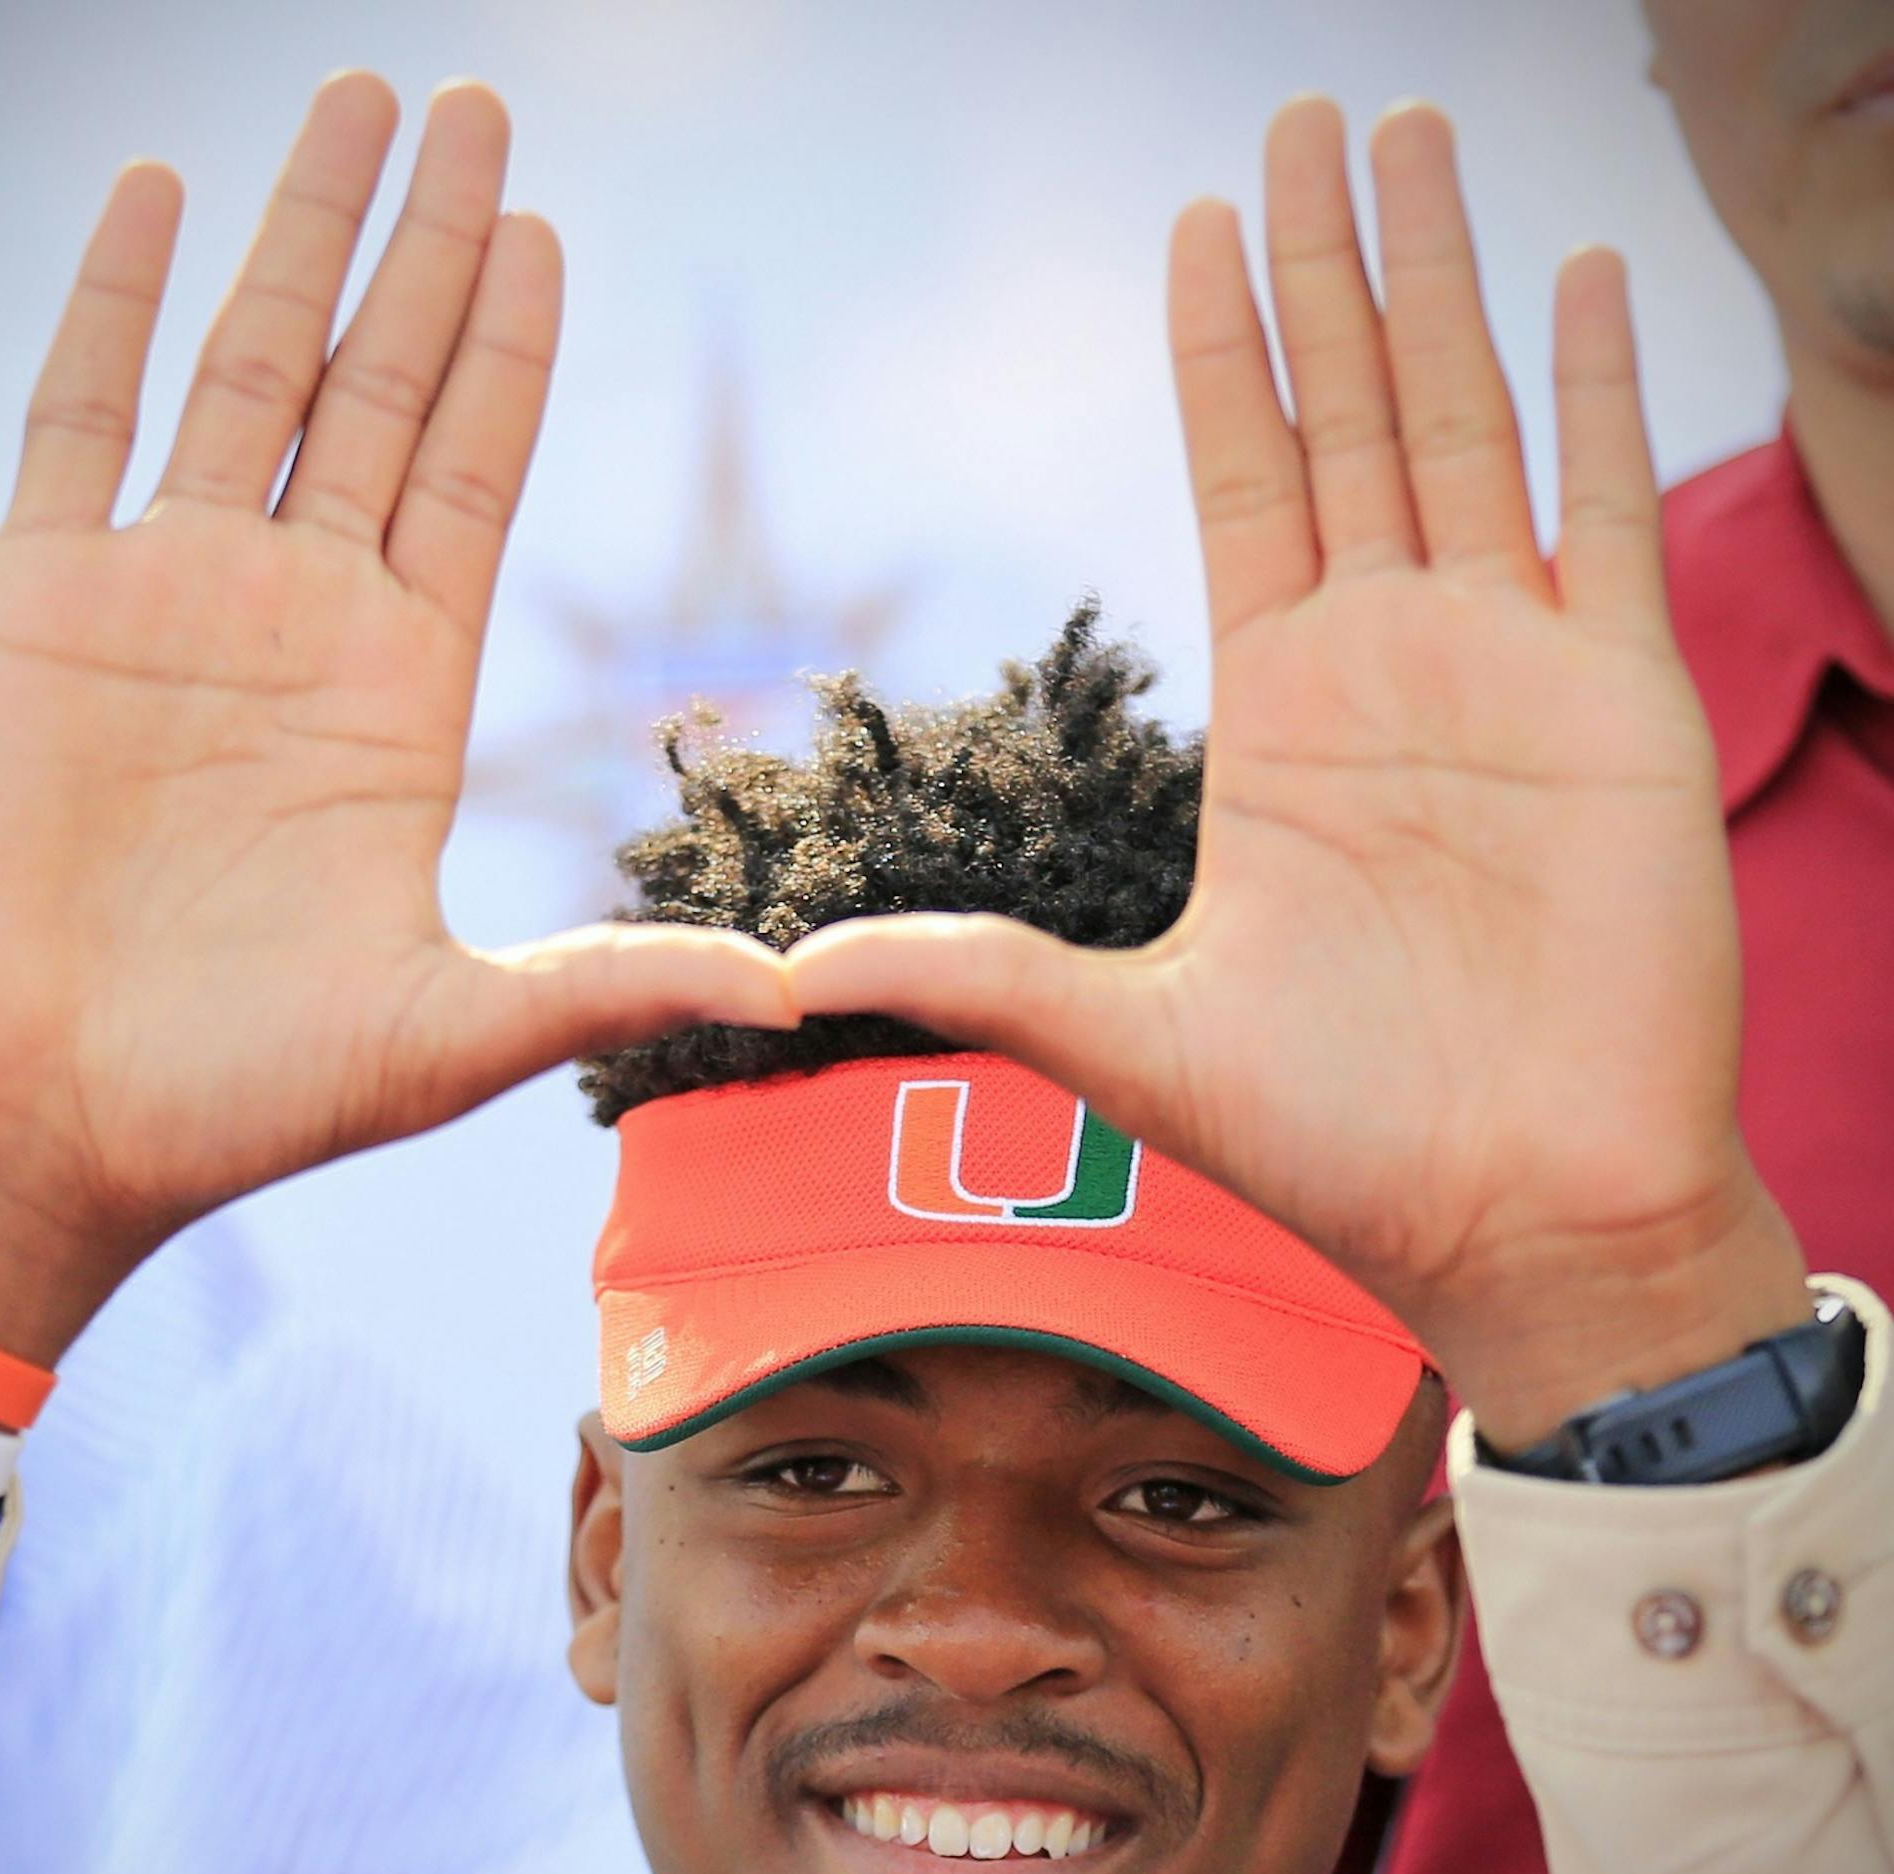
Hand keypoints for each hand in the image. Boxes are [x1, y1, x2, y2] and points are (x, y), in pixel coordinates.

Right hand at [0, 76, 788, 1364]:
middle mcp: (295, 622)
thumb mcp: (456, 1034)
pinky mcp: (35, 603)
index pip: (472, 475)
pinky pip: (78, 414)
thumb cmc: (244, 1099)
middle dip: (428, 248)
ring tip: (353, 101)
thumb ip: (616, 981)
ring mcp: (165, 597)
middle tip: (477, 105)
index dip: (509, 352)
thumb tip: (802, 994)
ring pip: (245, 370)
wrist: (43, 1126)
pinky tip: (160, 193)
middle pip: (379, 390)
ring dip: (299, 235)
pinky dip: (114, 302)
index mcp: (398, 693)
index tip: (545, 230)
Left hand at [790, 99, 1806, 1442]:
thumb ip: (973, 975)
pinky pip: (1612, 507)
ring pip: (1472, 423)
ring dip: (1445, 280)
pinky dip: (1605, 387)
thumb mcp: (1126, 1041)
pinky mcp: (1626, 703)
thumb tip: (788, 974)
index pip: (1243, 482)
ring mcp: (1514, 670)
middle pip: (1352, 415)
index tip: (1196, 224)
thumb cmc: (1339, 1150)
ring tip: (1418, 136)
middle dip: (1330, 265)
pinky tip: (1575, 273)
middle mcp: (1392, 665)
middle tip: (1307, 111)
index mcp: (1280, 717)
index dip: (1223, 352)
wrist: (1521, 1221)